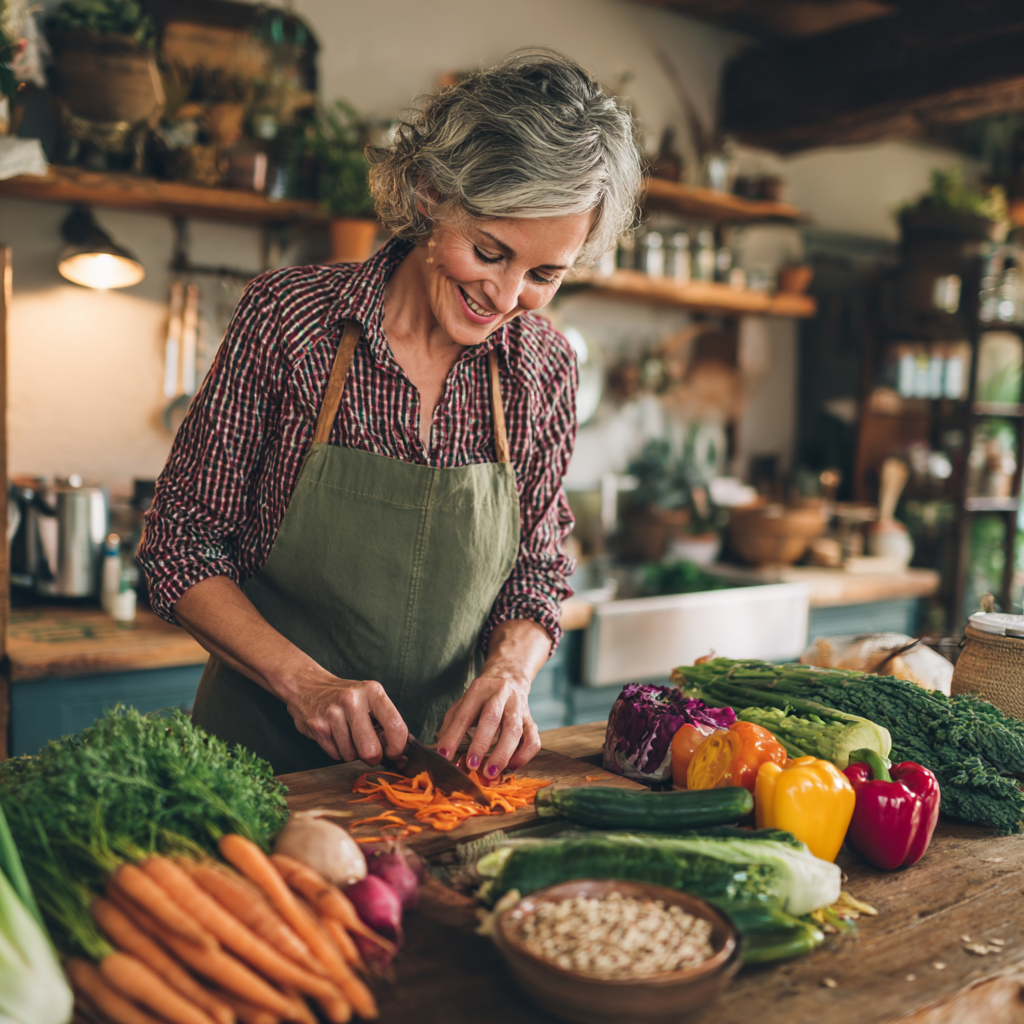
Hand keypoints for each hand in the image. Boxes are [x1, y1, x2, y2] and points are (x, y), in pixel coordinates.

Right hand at [282, 669, 407, 764]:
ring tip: (348, 735)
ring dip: (352, 753)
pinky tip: (335, 736)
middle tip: (371, 753)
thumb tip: (401, 756)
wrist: (308, 686)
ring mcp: (332, 713)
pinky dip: (338, 752)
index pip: (394, 724)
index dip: (397, 746)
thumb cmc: (347, 697)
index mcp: (372, 692)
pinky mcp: (317, 726)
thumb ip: (386, 722)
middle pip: (370, 748)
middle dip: (373, 757)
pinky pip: (335, 755)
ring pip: (351, 755)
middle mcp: (352, 700)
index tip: (394, 752)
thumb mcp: (370, 698)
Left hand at [436, 670, 540, 778]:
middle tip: (471, 765)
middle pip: (491, 719)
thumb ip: (452, 724)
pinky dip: (523, 756)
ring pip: (514, 730)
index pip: (464, 715)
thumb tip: (443, 750)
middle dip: (481, 744)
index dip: (453, 736)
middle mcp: (500, 696)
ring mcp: (518, 707)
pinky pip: (532, 740)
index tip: (445, 755)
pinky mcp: (531, 720)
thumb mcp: (463, 702)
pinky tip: (511, 767)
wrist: (510, 677)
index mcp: (478, 690)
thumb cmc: (482, 697)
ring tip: (491, 773)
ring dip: (502, 754)